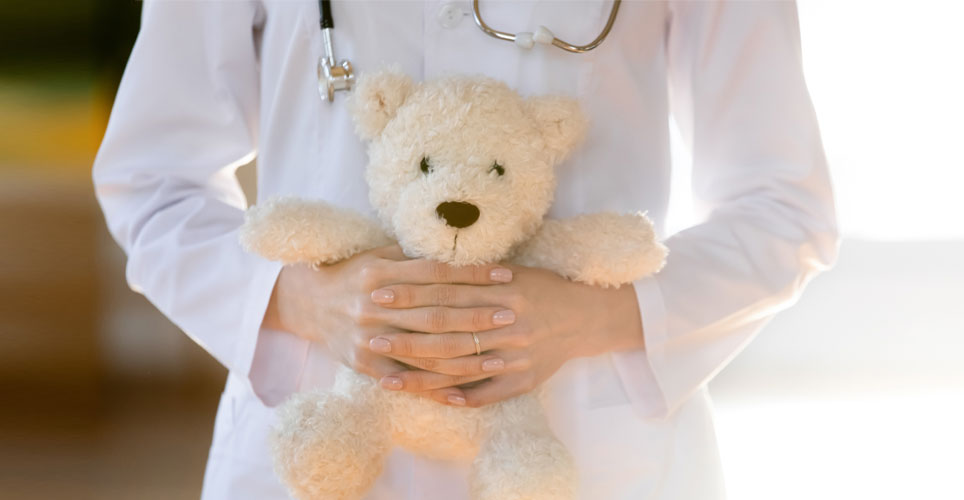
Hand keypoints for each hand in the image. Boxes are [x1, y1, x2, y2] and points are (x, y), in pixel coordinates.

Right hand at [261, 245, 515, 387]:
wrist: (310, 303)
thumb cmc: (357, 273)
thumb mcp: (381, 254)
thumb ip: (416, 254)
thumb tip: (462, 243)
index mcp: (380, 273)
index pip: (436, 273)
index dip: (473, 274)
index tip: (505, 275)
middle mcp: (373, 306)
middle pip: (434, 313)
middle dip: (476, 315)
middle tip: (511, 314)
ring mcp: (368, 338)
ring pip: (425, 350)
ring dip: (465, 355)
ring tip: (498, 355)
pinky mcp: (364, 364)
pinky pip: (406, 379)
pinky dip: (434, 386)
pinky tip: (464, 390)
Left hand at [367, 264, 644, 406]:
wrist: (588, 315)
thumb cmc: (543, 287)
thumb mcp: (512, 270)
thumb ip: (472, 273)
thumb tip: (425, 263)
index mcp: (503, 291)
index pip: (447, 292)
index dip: (412, 294)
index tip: (380, 294)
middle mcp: (508, 324)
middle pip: (448, 332)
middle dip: (406, 336)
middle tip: (371, 337)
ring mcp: (516, 355)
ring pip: (461, 367)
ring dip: (422, 375)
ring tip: (388, 379)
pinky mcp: (525, 379)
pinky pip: (489, 392)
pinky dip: (462, 396)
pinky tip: (434, 399)